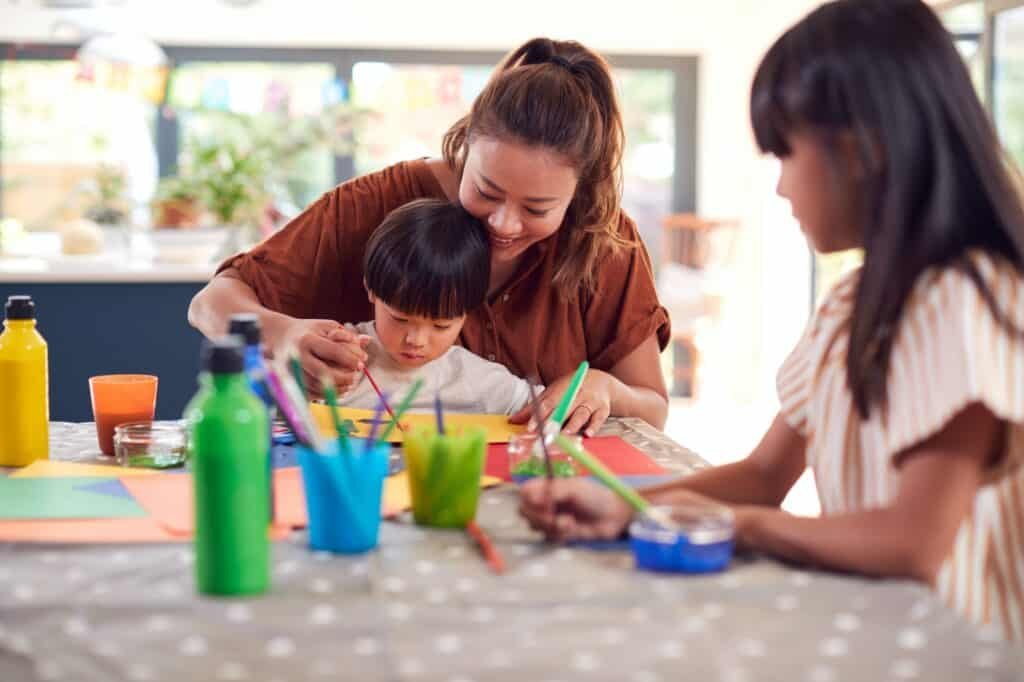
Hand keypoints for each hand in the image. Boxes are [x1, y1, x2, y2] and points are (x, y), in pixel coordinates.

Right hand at [271, 319, 369, 397]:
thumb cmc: (309, 331)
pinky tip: (339, 390)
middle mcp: (298, 356)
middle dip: (343, 377)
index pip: (333, 351)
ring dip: (337, 388)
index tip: (362, 363)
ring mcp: (292, 371)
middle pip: (323, 372)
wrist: (280, 337)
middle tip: (355, 377)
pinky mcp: (290, 382)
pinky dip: (326, 394)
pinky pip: (310, 394)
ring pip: (317, 386)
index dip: (350, 359)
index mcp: (308, 340)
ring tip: (350, 384)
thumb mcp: (326, 327)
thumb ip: (346, 335)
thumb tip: (366, 340)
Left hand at [509, 369, 613, 436]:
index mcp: (562, 389)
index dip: (539, 415)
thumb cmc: (571, 389)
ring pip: (581, 413)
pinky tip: (588, 434)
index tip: (530, 427)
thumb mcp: (553, 393)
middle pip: (564, 408)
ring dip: (573, 424)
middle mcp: (577, 394)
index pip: (549, 402)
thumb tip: (512, 420)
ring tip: (565, 433)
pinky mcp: (603, 410)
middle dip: (554, 422)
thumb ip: (534, 406)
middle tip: (545, 434)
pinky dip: (594, 427)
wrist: (601, 381)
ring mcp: (591, 401)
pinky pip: (599, 419)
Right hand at [518, 478, 632, 541]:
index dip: (528, 499)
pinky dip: (560, 534)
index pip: (525, 491)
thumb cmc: (595, 496)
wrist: (614, 517)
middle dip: (538, 516)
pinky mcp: (559, 534)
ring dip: (551, 526)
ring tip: (569, 522)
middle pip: (525, 511)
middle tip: (553, 516)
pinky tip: (573, 529)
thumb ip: (551, 491)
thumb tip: (530, 496)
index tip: (541, 503)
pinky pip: (548, 537)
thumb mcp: (574, 488)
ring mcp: (552, 518)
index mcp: (548, 487)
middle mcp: (547, 502)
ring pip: (535, 526)